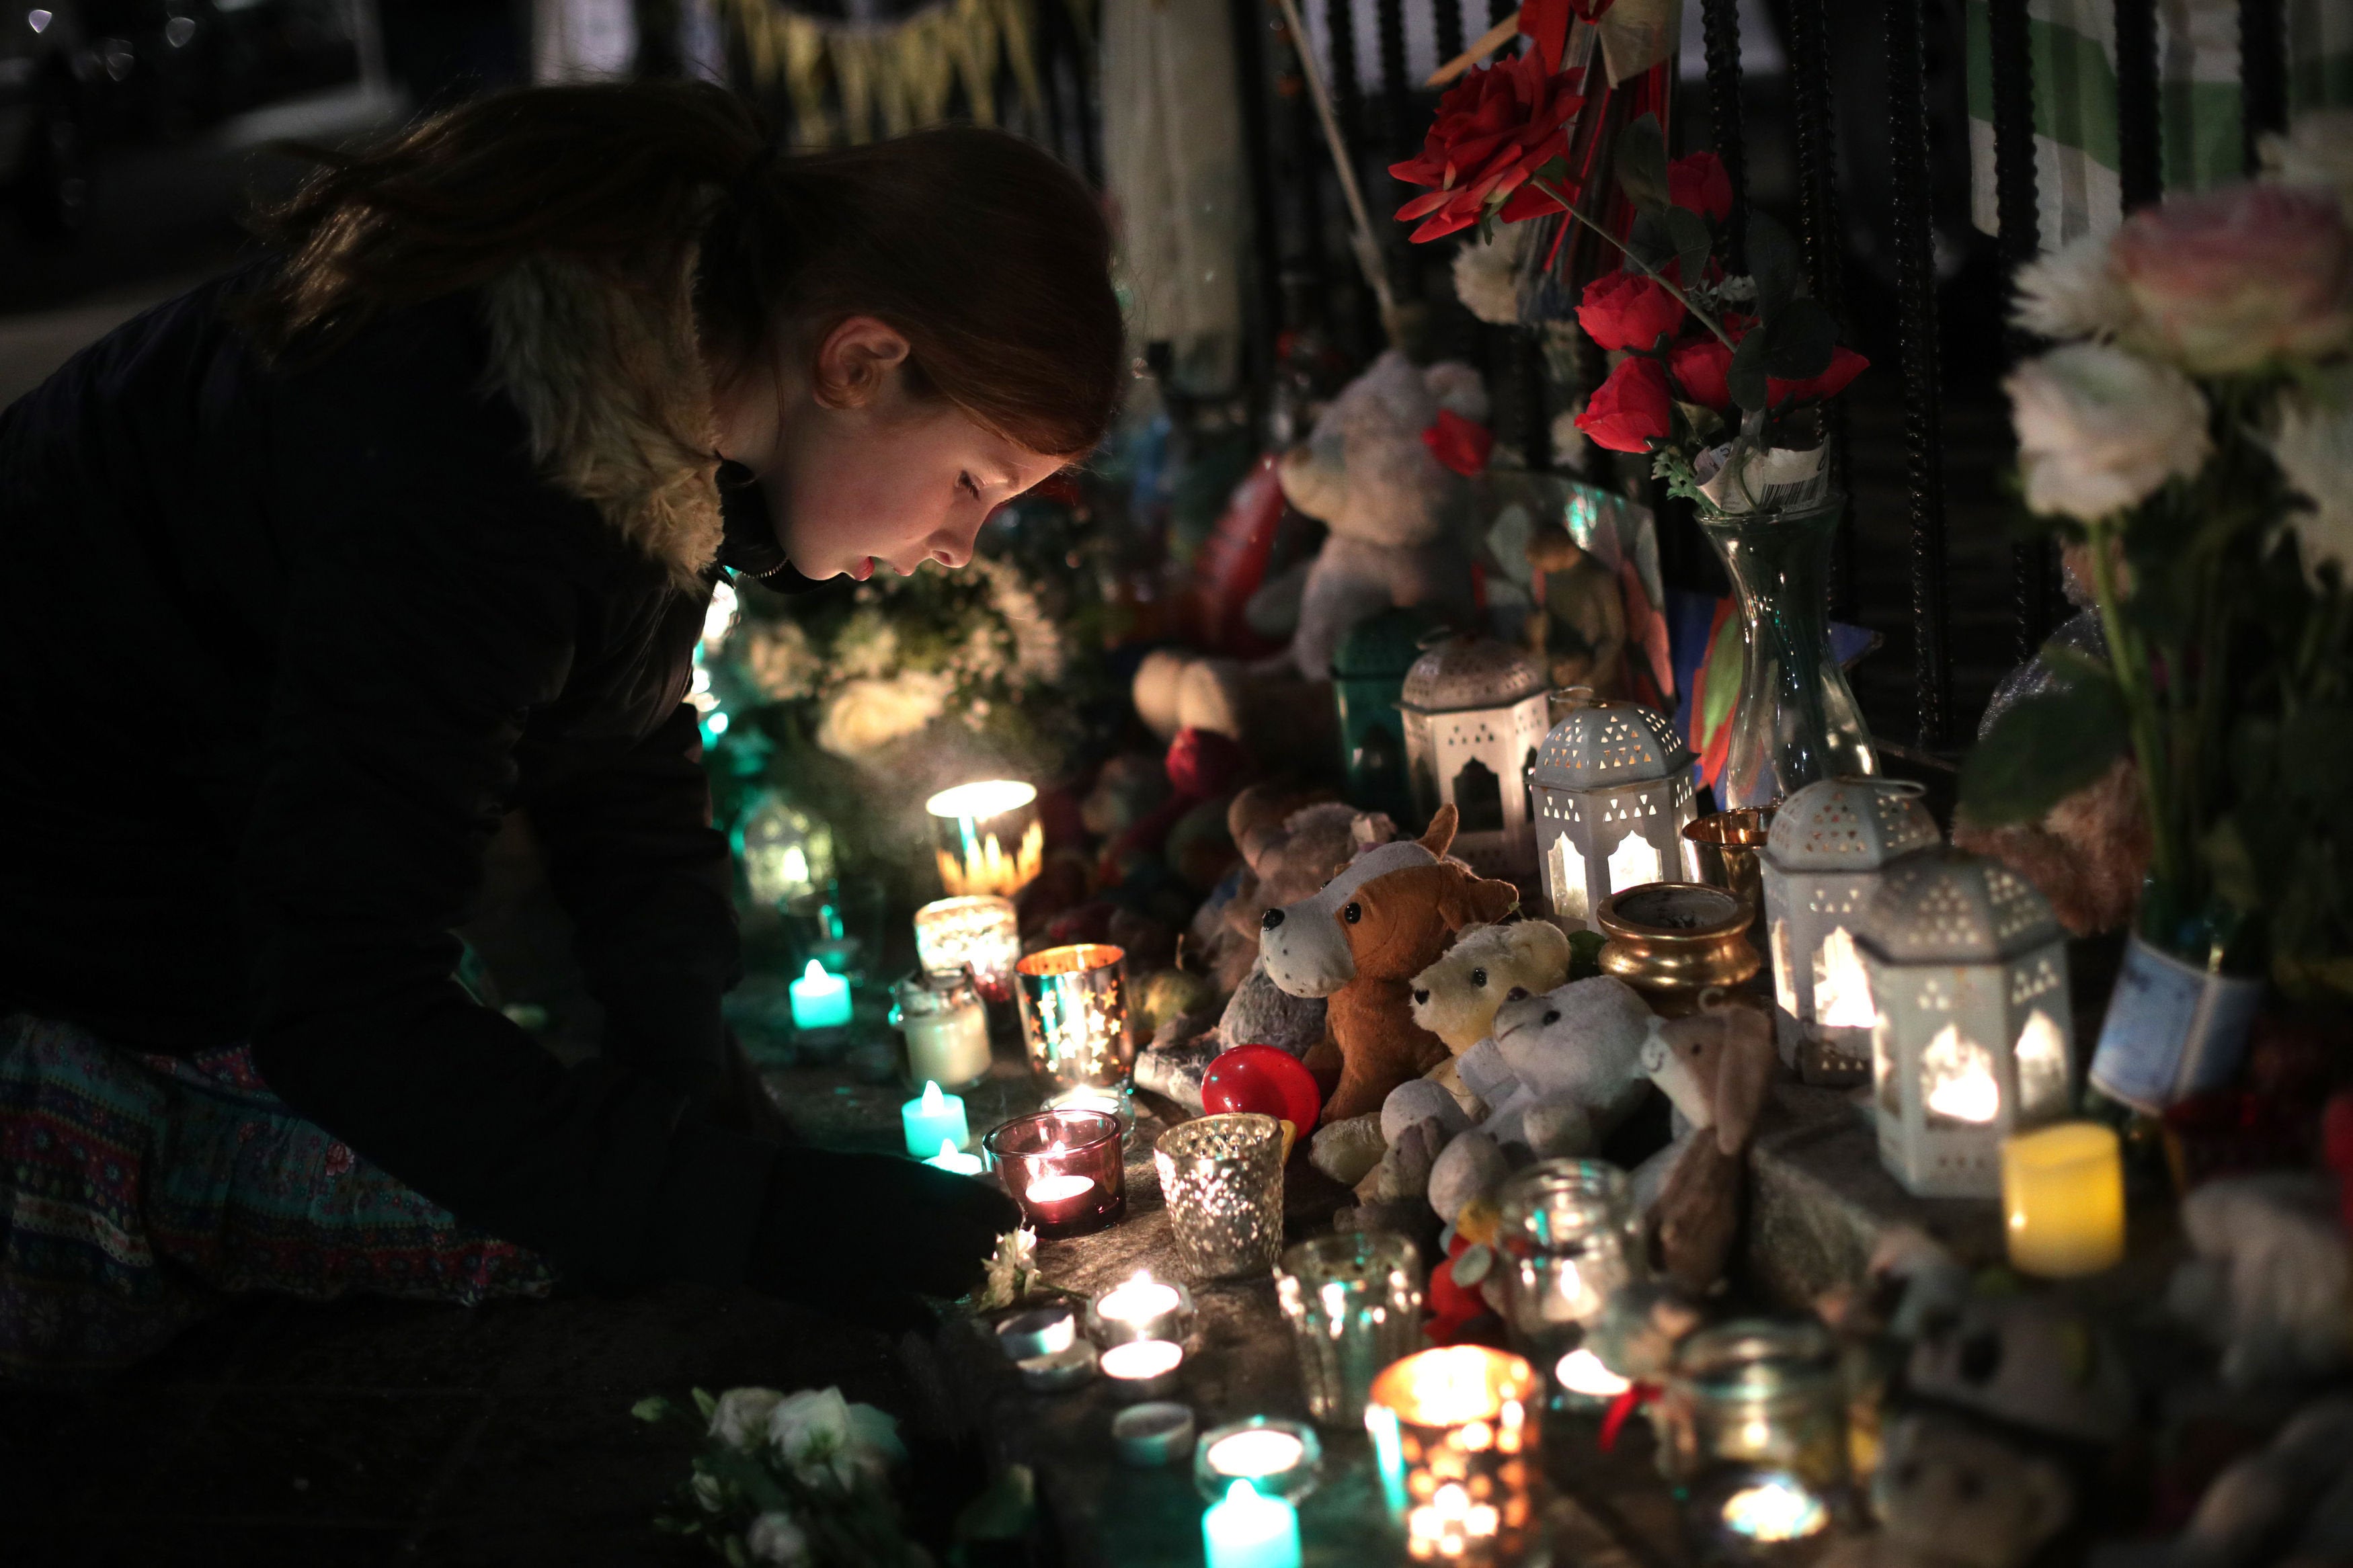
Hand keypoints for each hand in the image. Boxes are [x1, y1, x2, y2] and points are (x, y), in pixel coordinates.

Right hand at [749, 1147, 1019, 1300]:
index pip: (989, 1207)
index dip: (1004, 1221)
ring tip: (939, 1279)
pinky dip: (922, 1318)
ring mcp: (891, 1264)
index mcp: (917, 1183)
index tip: (1006, 1228)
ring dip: (956, 1283)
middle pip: (979, 1249)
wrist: (764, 1207)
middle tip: (970, 1256)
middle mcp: (912, 1221)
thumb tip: (983, 1210)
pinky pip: (918, 1319)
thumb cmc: (827, 1182)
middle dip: (981, 1254)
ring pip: (956, 1283)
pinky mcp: (868, 1301)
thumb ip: (934, 1190)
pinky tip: (914, 1312)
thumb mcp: (887, 1170)